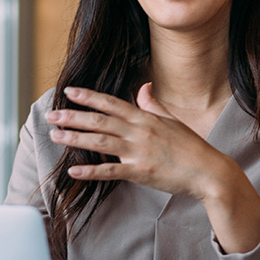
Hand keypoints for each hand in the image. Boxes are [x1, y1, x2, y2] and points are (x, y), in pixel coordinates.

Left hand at [46, 83, 259, 252]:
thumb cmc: (190, 146)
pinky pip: (111, 171)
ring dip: (75, 138)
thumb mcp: (172, 120)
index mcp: (145, 118)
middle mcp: (140, 131)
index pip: (111, 103)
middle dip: (73, 116)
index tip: (69, 91)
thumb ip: (152, 104)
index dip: (89, 96)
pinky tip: (73, 170)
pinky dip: (91, 170)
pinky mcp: (141, 173)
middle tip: (51, 114)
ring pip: (101, 142)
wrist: (208, 171)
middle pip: (100, 121)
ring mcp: (139, 152)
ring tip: (55, 135)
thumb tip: (143, 87)